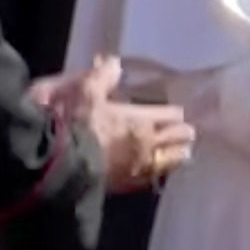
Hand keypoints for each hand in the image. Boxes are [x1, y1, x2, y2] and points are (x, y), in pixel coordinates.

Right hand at [29, 56, 194, 190]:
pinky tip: (159, 174)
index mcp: (140, 120)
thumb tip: (114, 62)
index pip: (167, 115)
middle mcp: (145, 144)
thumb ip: (103, 76)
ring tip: (184, 154)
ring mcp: (138, 168)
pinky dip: (159, 174)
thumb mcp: (86, 91)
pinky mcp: (126, 187)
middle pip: (175, 139)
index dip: (174, 113)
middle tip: (189, 133)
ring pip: (168, 162)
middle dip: (182, 135)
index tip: (179, 113)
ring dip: (177, 156)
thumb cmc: (76, 123)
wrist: (60, 164)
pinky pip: (150, 180)